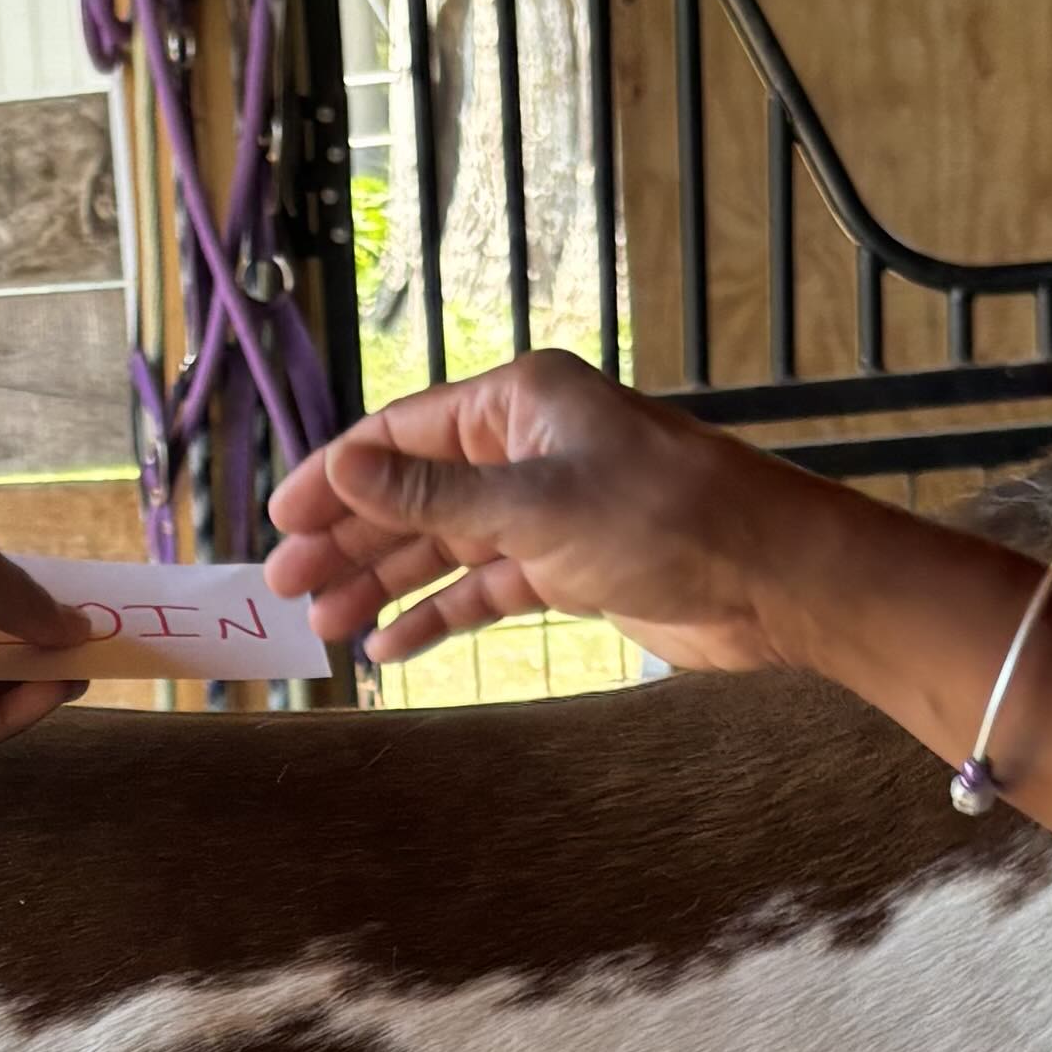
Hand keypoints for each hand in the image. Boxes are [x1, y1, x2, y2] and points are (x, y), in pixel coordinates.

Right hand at [266, 356, 790, 673]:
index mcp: (517, 404)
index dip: (335, 477)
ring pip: (444, 546)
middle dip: (349, 539)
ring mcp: (546, 509)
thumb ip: (433, 498)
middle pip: (413, 494)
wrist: (770, 577)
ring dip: (385, 584)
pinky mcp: (569, 566)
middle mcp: (525, 449)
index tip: (281, 522)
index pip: (400, 436)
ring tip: (325, 627)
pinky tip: (391, 647)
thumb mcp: (535, 506)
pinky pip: (485, 587)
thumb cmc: (666, 516)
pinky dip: (439, 614)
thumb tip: (343, 471)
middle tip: (284, 589)